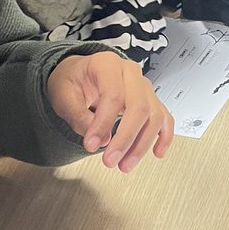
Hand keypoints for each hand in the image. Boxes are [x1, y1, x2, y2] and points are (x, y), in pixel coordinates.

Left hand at [46, 52, 172, 171]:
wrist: (79, 74)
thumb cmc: (72, 81)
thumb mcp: (63, 95)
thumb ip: (79, 117)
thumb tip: (102, 139)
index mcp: (107, 64)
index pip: (113, 95)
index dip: (103, 124)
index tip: (90, 144)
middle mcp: (130, 73)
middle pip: (139, 106)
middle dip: (126, 138)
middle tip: (111, 160)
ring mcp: (143, 86)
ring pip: (154, 116)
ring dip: (142, 144)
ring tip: (125, 164)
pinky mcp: (150, 100)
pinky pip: (165, 118)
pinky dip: (164, 137)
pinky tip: (157, 152)